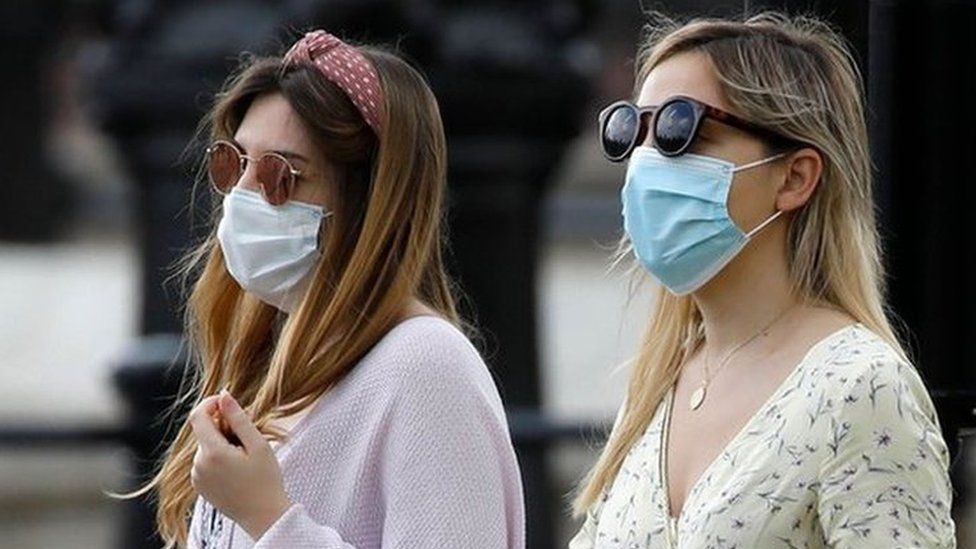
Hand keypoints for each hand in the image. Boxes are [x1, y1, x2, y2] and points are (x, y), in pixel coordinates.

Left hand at [188, 389, 293, 540]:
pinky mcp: (199, 485)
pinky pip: (205, 461)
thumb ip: (238, 418)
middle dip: (222, 426)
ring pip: (205, 446)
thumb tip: (224, 395)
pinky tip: (236, 468)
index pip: (198, 416)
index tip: (226, 402)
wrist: (263, 516)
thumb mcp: (257, 444)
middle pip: (204, 431)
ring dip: (221, 442)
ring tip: (244, 457)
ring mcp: (197, 476)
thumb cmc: (265, 480)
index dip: (210, 403)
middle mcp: (198, 464)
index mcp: (212, 452)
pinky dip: (218, 457)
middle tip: (247, 437)